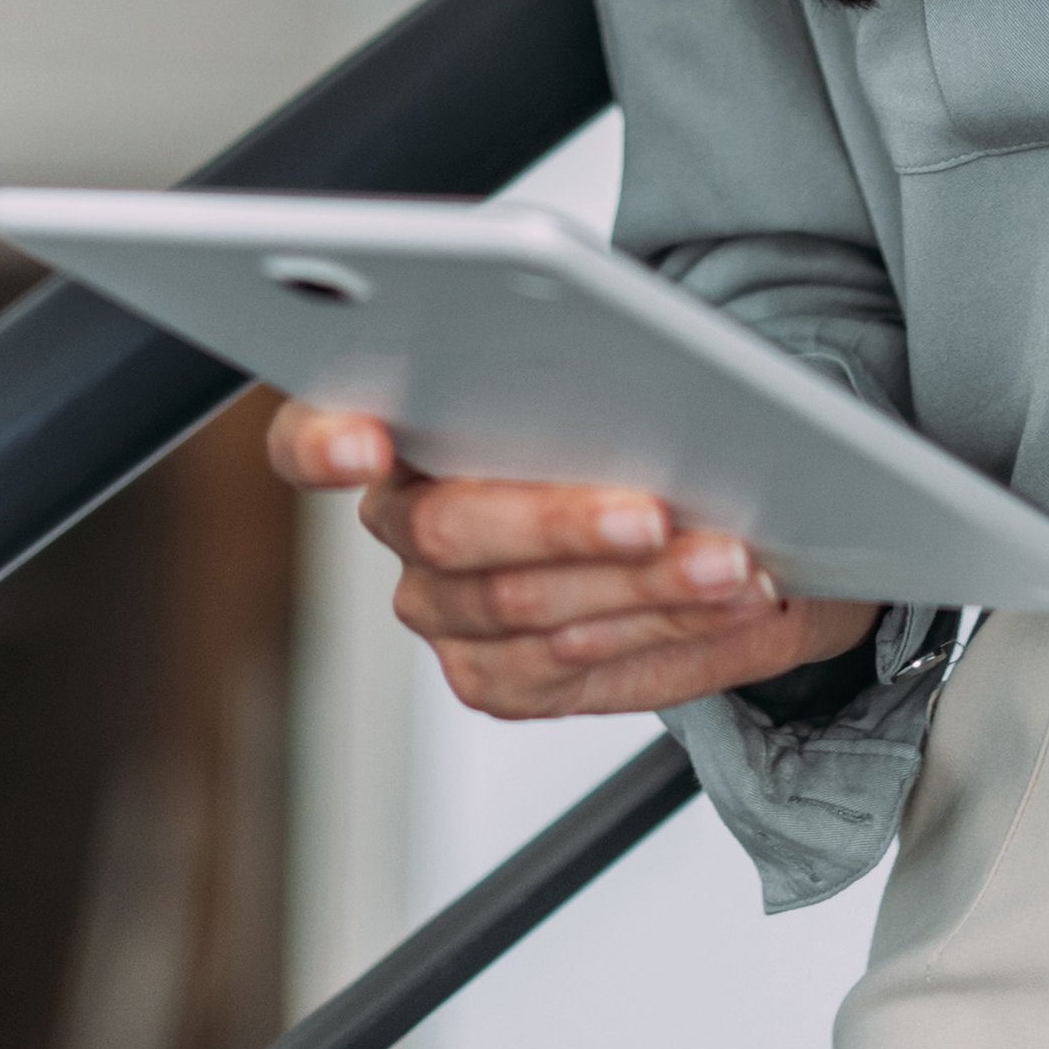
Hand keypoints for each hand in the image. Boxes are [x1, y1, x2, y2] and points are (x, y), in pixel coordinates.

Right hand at [262, 400, 876, 717]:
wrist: (681, 498)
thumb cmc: (628, 413)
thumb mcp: (613, 369)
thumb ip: (599, 373)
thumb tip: (651, 385)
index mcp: (394, 426)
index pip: (311, 437)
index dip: (324, 443)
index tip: (366, 440)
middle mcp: (401, 527)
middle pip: (448, 534)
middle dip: (560, 522)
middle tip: (651, 512)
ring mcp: (445, 614)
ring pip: (529, 612)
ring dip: (648, 588)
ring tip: (734, 561)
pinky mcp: (500, 680)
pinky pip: (582, 672)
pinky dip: (676, 636)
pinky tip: (738, 605)